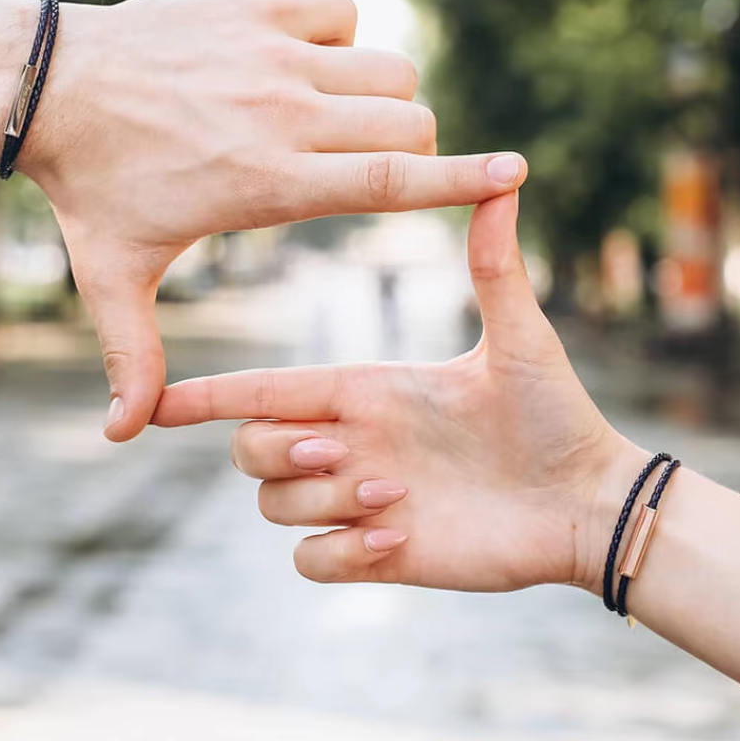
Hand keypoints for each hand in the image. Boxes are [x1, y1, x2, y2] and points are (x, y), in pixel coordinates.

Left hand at [19, 0, 526, 440]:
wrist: (49, 87)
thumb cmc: (88, 188)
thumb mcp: (112, 278)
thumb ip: (132, 358)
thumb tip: (123, 435)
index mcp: (270, 184)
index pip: (392, 182)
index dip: (464, 181)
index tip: (517, 171)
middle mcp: (286, 115)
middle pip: (410, 122)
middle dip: (411, 150)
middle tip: (361, 168)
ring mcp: (274, 55)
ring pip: (388, 67)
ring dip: (382, 98)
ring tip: (333, 122)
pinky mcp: (257, 8)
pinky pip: (342, 12)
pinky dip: (342, 39)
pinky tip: (302, 67)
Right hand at [153, 191, 642, 593]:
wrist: (584, 500)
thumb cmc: (554, 416)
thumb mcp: (518, 339)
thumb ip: (494, 266)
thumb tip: (505, 178)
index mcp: (363, 391)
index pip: (262, 390)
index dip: (206, 396)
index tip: (155, 404)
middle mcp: (349, 443)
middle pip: (248, 450)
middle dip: (274, 450)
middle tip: (338, 450)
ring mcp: (358, 500)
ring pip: (273, 507)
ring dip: (323, 503)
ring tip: (398, 496)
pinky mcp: (377, 555)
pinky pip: (309, 562)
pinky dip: (341, 555)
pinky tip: (400, 541)